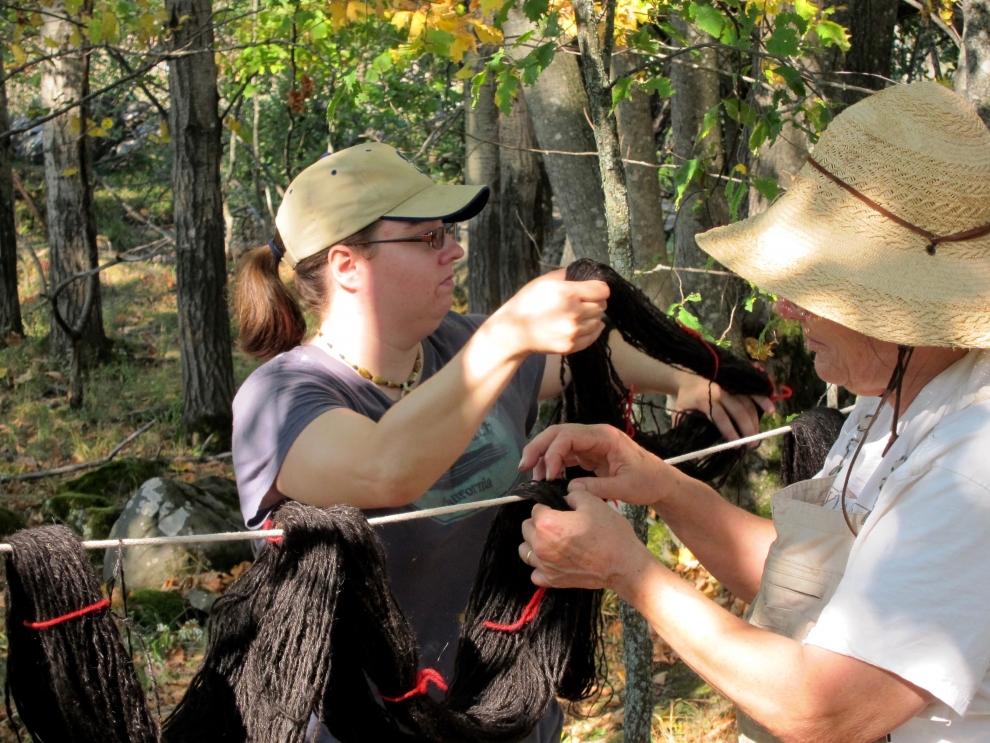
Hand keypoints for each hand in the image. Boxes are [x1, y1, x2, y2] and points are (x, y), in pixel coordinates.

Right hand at [489, 270, 608, 357]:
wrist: (514, 331)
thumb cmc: (527, 302)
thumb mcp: (544, 281)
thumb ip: (567, 275)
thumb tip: (584, 275)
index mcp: (568, 293)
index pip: (602, 290)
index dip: (599, 288)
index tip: (593, 289)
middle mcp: (574, 313)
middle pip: (602, 306)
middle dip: (595, 302)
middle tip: (584, 302)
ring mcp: (573, 331)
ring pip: (598, 321)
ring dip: (592, 316)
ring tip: (580, 314)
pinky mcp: (571, 346)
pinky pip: (593, 337)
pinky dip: (592, 330)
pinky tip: (585, 325)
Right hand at [519, 423, 672, 506]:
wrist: (661, 481)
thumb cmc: (648, 482)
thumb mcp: (626, 488)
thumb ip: (598, 488)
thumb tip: (569, 489)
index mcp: (604, 437)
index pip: (568, 436)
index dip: (552, 454)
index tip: (547, 477)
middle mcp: (595, 435)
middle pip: (558, 433)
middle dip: (538, 448)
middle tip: (524, 467)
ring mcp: (591, 443)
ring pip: (558, 441)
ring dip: (542, 455)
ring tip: (532, 476)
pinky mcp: (589, 453)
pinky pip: (565, 452)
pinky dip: (552, 463)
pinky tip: (546, 477)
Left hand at [520, 492, 653, 590]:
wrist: (622, 564)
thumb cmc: (609, 531)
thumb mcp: (593, 502)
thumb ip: (573, 494)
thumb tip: (564, 498)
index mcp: (546, 524)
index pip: (535, 509)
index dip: (549, 506)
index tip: (560, 510)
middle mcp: (539, 545)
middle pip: (527, 529)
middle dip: (539, 523)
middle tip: (559, 524)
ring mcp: (544, 565)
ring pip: (525, 551)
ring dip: (535, 544)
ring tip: (553, 542)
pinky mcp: (552, 581)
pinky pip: (535, 573)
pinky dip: (541, 567)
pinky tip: (553, 561)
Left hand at [672, 372, 774, 444]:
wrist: (689, 374)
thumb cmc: (686, 398)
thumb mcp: (680, 411)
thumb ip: (683, 427)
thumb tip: (691, 447)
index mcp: (704, 398)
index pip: (719, 417)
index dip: (729, 431)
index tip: (735, 445)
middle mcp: (720, 390)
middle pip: (738, 410)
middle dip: (747, 429)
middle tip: (751, 445)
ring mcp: (730, 385)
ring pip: (747, 403)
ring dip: (755, 420)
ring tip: (757, 437)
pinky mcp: (738, 381)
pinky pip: (753, 391)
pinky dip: (763, 399)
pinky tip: (770, 411)